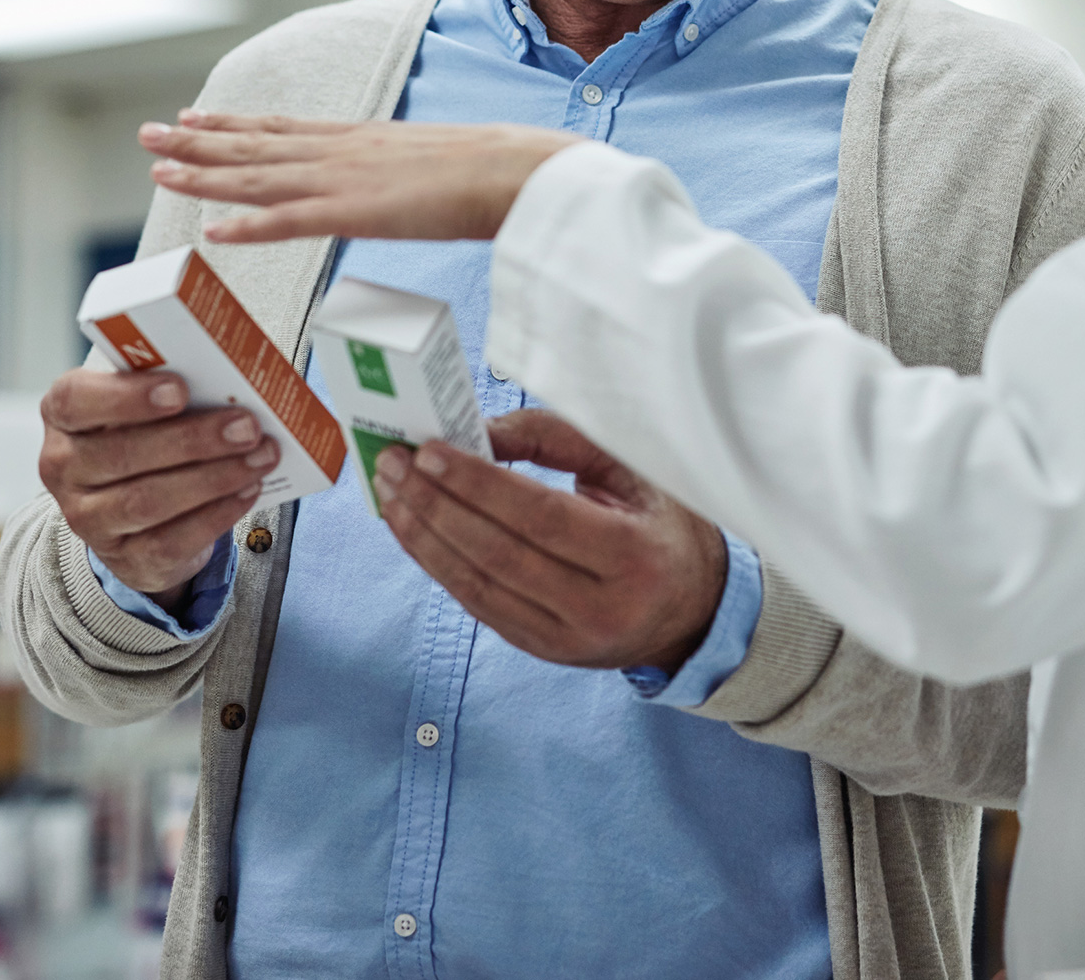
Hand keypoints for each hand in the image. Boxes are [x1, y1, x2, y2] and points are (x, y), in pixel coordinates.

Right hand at [37, 368, 276, 601]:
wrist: (134, 512)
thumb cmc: (144, 435)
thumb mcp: (144, 405)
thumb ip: (169, 388)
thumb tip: (231, 382)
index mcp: (63, 415)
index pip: (75, 400)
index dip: (127, 396)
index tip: (181, 389)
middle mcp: (64, 467)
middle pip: (123, 454)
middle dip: (193, 440)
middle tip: (248, 427)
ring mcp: (88, 519)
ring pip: (148, 501)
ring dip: (214, 478)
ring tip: (261, 457)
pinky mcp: (122, 557)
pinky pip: (171, 540)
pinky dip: (216, 514)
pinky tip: (249, 491)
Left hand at [139, 111, 576, 245]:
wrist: (518, 170)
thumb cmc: (492, 172)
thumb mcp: (433, 165)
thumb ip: (402, 175)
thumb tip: (397, 187)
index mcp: (361, 141)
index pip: (283, 132)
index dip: (234, 127)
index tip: (196, 119)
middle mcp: (342, 153)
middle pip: (255, 148)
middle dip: (198, 143)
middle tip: (148, 135)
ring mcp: (346, 181)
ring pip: (258, 179)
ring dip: (205, 175)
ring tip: (157, 171)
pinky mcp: (358, 213)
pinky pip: (291, 222)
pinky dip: (249, 227)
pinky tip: (213, 232)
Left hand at [372, 409, 727, 674]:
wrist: (693, 609)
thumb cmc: (659, 525)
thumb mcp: (630, 470)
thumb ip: (557, 441)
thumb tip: (479, 433)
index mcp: (637, 556)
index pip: (542, 517)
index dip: (480, 484)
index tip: (430, 451)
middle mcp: (604, 608)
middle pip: (502, 554)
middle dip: (437, 505)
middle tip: (394, 463)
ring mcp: (570, 639)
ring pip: (480, 586)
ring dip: (425, 537)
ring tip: (391, 493)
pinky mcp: (544, 651)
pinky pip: (479, 605)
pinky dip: (439, 566)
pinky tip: (414, 530)